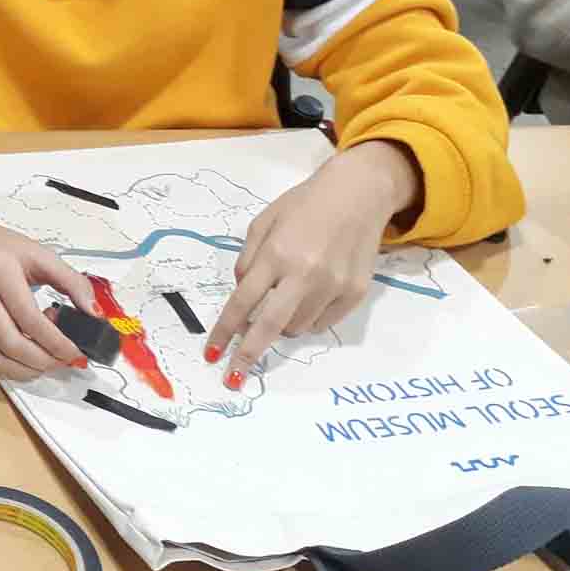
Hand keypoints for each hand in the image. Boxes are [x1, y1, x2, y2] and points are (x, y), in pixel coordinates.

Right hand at [0, 212, 98, 379]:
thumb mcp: (39, 254)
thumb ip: (71, 281)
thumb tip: (94, 313)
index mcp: (0, 272)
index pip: (31, 320)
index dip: (57, 342)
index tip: (77, 350)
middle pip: (14, 345)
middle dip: (46, 360)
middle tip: (67, 359)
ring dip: (30, 370)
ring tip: (50, 360)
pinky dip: (13, 367)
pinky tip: (29, 358)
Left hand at [206, 140, 419, 385]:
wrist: (358, 194)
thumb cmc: (303, 205)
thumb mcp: (264, 222)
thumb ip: (249, 260)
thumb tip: (243, 295)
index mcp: (277, 254)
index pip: (243, 302)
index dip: (225, 331)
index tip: (212, 353)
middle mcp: (305, 274)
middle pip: (270, 327)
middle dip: (248, 354)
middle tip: (233, 376)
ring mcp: (334, 286)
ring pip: (296, 328)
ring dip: (279, 326)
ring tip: (281, 301)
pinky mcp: (355, 294)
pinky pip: (321, 323)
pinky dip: (306, 319)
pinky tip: (306, 297)